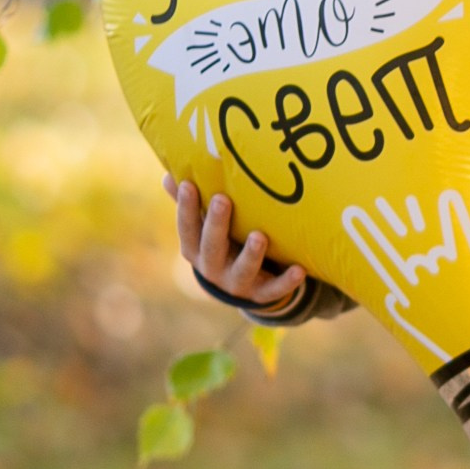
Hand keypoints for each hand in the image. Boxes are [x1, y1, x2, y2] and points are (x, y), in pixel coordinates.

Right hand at [168, 175, 307, 311]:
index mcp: (196, 250)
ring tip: (259, 236)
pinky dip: (287, 282)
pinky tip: (300, 269)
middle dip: (216, 224)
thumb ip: (191, 205)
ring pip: (242, 271)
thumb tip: (169, 175)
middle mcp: (213, 269)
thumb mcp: (204, 228)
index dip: (186, 208)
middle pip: (212, 247)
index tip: (188, 184)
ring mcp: (237, 283)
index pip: (187, 229)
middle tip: (221, 199)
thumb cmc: (222, 244)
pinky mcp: (262, 293)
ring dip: (251, 255)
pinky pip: (275, 289)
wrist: (242, 287)